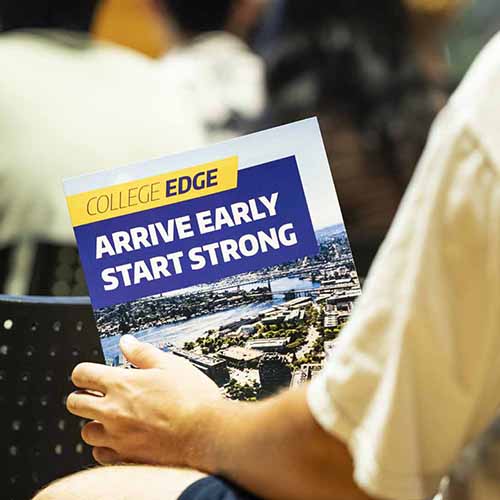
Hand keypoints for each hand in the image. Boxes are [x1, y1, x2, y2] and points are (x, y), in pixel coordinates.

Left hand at [67, 335, 222, 468]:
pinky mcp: (125, 458)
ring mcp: (117, 437)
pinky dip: (106, 446)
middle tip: (98, 395)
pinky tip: (121, 439)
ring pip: (86, 432)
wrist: (207, 434)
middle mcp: (112, 411)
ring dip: (95, 423)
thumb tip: (126, 342)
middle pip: (75, 403)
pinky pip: (100, 454)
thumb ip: (143, 353)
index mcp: (122, 384)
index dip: (84, 372)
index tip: (91, 374)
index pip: (82, 374)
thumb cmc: (192, 398)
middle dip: (82, 396)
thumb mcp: (171, 365)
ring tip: (113, 419)